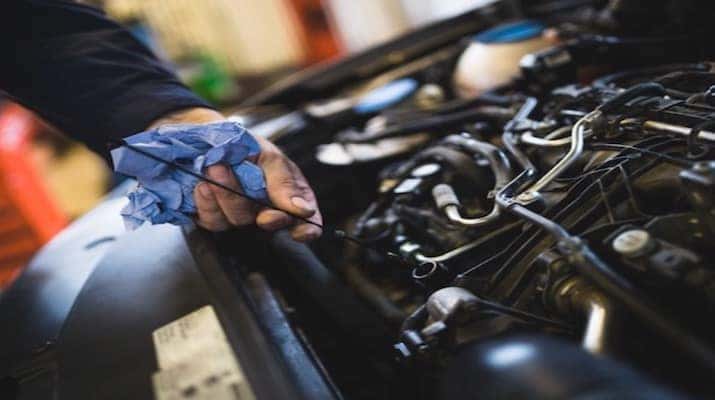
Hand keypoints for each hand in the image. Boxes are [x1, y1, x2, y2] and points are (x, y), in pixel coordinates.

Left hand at [149, 108, 322, 241]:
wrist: (209, 139)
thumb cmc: (247, 146)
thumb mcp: (271, 157)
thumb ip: (285, 183)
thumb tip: (303, 210)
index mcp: (290, 197)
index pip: (307, 224)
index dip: (307, 231)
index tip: (300, 232)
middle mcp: (268, 211)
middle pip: (271, 224)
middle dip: (259, 208)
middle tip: (254, 191)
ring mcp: (241, 217)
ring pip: (238, 220)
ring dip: (227, 193)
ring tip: (217, 167)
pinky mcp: (216, 218)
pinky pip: (213, 220)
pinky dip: (207, 201)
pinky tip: (204, 184)